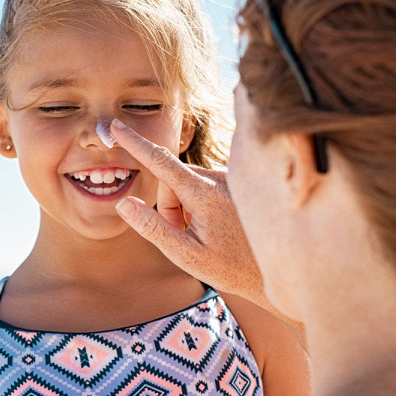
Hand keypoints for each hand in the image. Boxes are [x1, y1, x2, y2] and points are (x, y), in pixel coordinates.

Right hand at [110, 119, 265, 307]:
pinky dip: (201, 205)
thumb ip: (153, 227)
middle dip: (170, 207)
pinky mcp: (235, 183)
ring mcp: (230, 179)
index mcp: (205, 194)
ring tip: (207, 235)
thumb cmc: (231, 268)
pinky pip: (203, 187)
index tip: (116, 126)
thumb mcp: (185, 255)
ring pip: (186, 185)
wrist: (279, 269)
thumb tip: (124, 203)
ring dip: (186, 208)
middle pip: (172, 182)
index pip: (161, 162)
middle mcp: (219, 178)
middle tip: (187, 238)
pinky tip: (219, 227)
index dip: (134, 143)